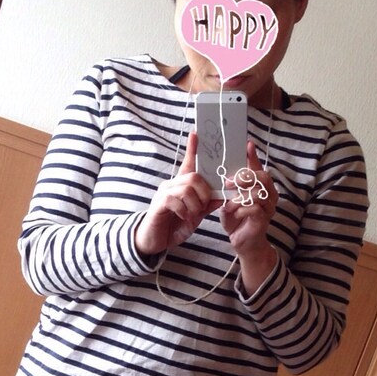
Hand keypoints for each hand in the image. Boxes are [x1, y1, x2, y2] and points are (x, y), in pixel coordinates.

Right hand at [136, 132, 219, 256]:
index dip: (192, 149)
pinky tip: (183, 218)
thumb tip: (222, 196)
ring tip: (192, 216)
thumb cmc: (173, 226)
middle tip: (203, 208)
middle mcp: (171, 185)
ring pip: (187, 188)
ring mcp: (164, 193)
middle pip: (194, 177)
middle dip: (204, 193)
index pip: (188, 163)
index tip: (196, 134)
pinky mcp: (159, 204)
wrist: (154, 241)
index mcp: (181, 186)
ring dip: (195, 205)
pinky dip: (184, 211)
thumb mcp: (195, 216)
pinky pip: (175, 200)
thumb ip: (207, 205)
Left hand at [220, 140, 278, 293]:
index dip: (253, 156)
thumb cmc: (237, 217)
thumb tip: (227, 167)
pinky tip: (234, 213)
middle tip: (228, 183)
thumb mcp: (232, 197)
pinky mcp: (264, 220)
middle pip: (263, 177)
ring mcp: (269, 208)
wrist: (242, 241)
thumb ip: (233, 182)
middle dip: (244, 178)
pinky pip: (255, 209)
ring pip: (257, 193)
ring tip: (229, 204)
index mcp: (262, 187)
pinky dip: (241, 209)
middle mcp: (270, 195)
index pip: (259, 167)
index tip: (246, 145)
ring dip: (239, 197)